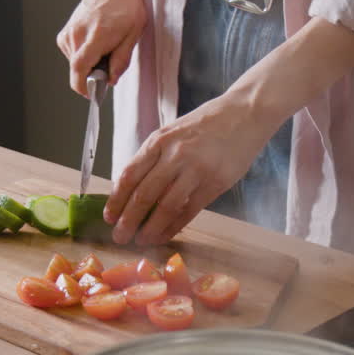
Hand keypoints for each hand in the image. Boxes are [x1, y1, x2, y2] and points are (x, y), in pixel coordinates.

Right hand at [56, 0, 145, 95]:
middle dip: (94, 73)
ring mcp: (69, 33)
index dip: (83, 87)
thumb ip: (121, 60)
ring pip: (76, 62)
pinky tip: (95, 42)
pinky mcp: (66, 33)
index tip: (91, 94)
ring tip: (105, 47)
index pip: (79, 69)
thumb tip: (111, 80)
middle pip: (79, 69)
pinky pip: (73, 54)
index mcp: (95, 37)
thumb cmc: (125, 5)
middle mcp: (77, 36)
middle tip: (110, 62)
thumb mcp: (134, 34)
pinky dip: (84, 54)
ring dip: (90, 63)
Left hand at [104, 95, 275, 244]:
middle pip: (143, 194)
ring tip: (141, 241)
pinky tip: (164, 235)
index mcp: (158, 141)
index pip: (129, 175)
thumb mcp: (172, 133)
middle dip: (128, 220)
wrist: (245, 113)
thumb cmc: (205, 124)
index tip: (108, 217)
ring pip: (165, 207)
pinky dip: (174, 226)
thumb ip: (154, 158)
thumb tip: (132, 190)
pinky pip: (189, 211)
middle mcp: (174, 154)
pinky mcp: (215, 182)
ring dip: (150, 228)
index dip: (116, 200)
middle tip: (120, 237)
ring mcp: (196, 169)